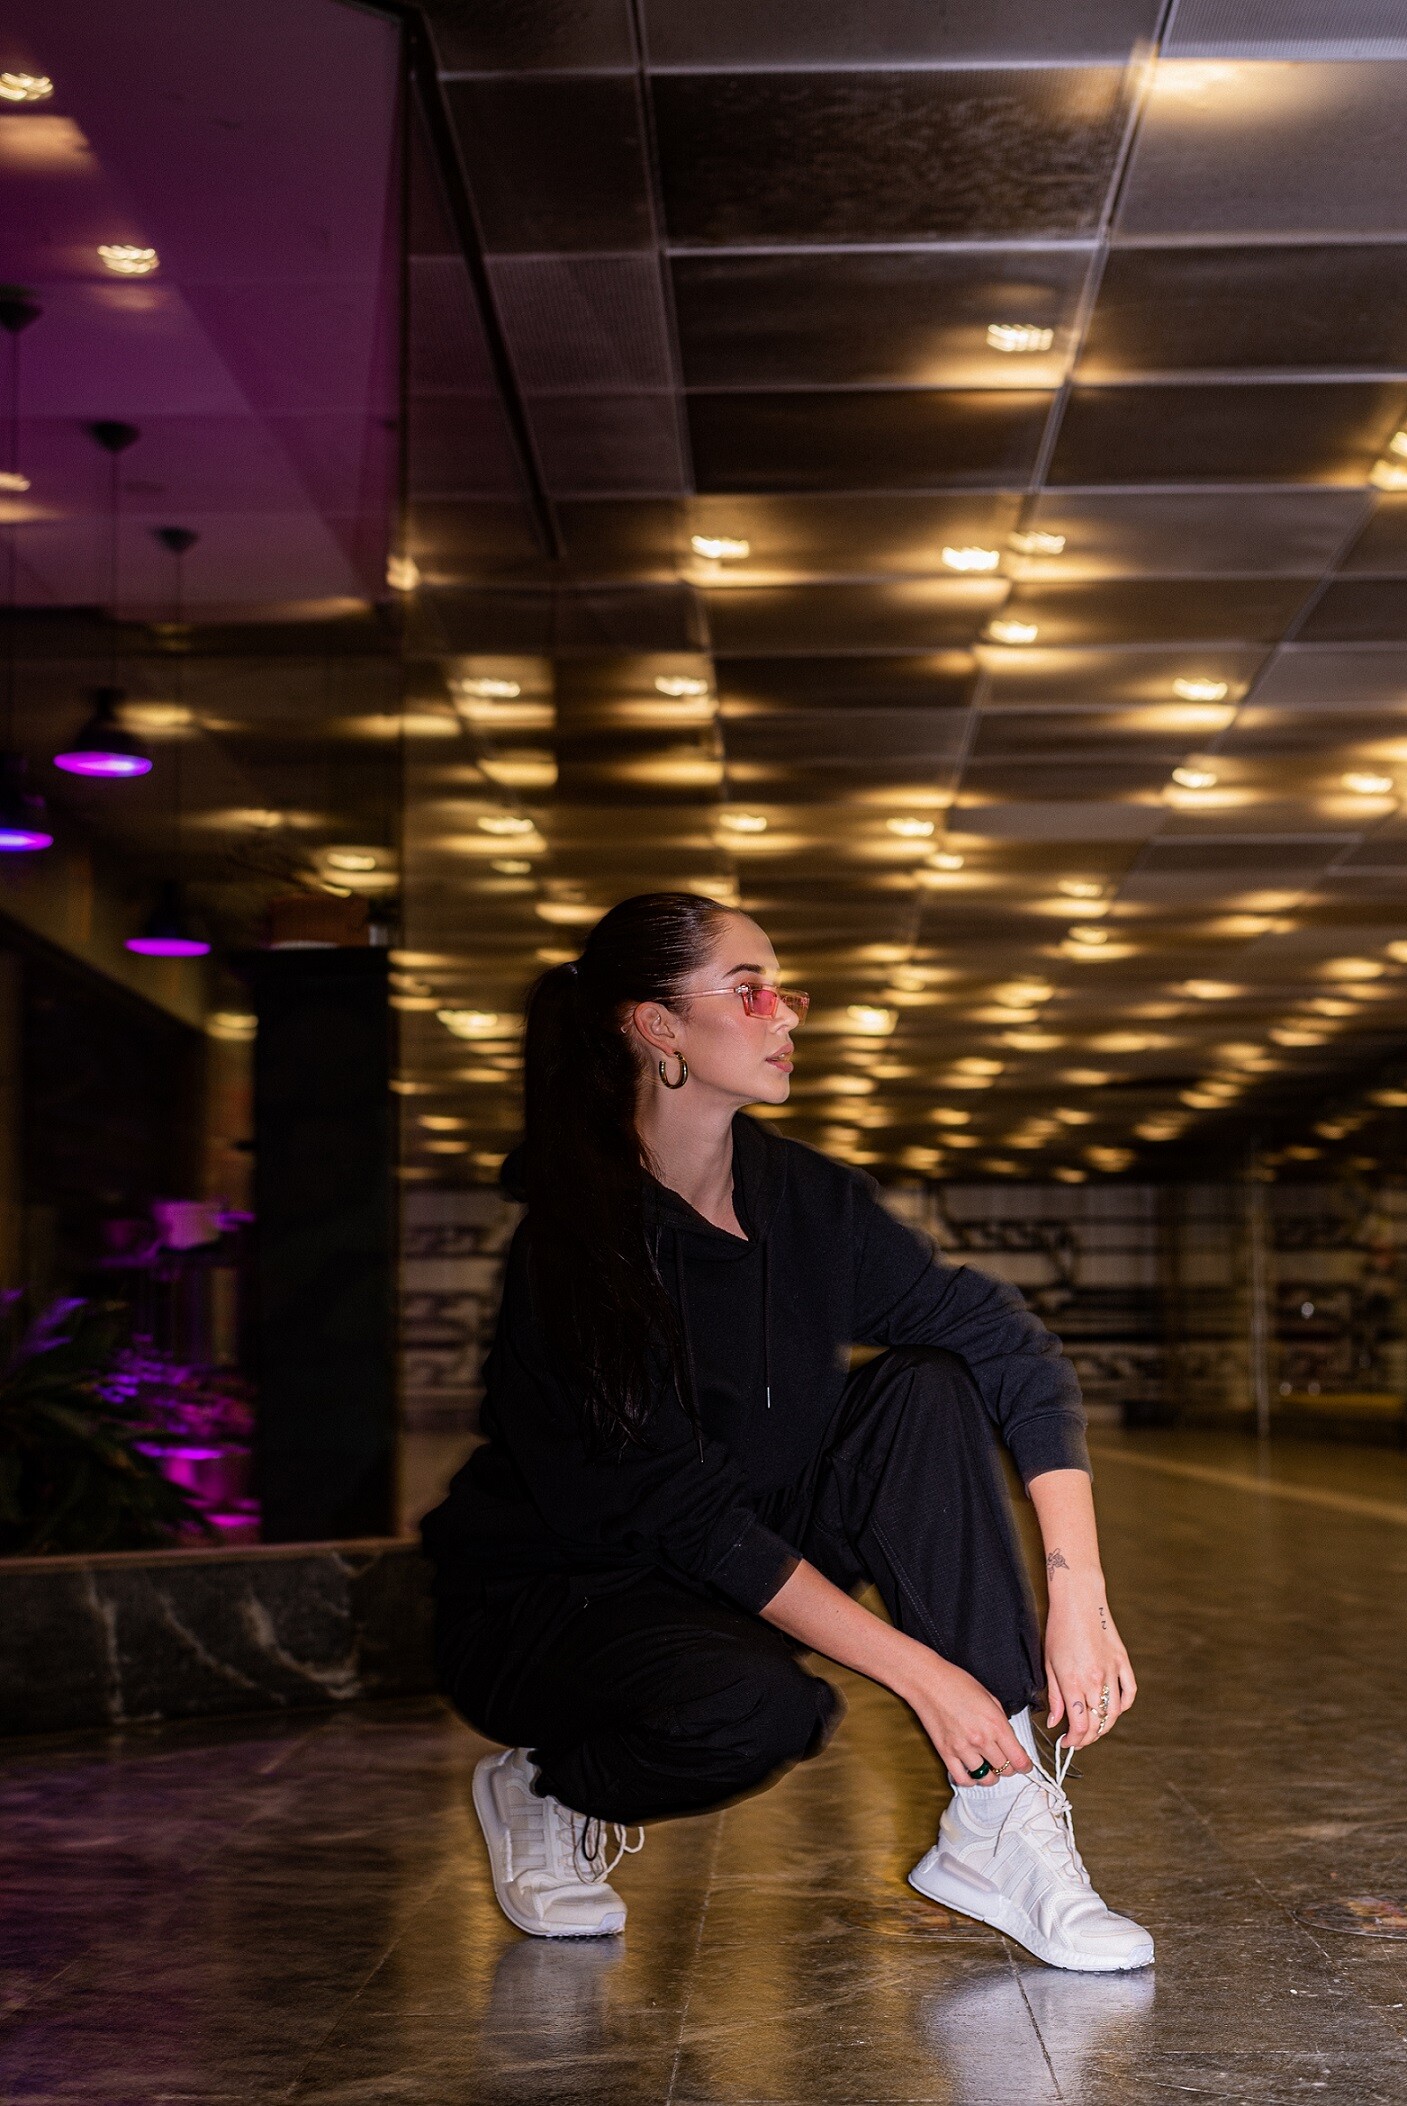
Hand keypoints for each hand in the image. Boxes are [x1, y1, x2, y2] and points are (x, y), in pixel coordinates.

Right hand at [898, 1651, 1032, 1788]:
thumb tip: (1008, 1738)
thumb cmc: (956, 1682)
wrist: (928, 1681)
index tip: (1025, 1766)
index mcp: (995, 1723)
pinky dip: (970, 1781)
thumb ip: (1000, 1720)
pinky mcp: (946, 1753)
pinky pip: (963, 1779)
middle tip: (1005, 1762)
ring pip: (986, 1778)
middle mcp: (981, 1739)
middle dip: (1009, 1767)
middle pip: (1005, 1769)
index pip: (1018, 1758)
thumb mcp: (989, 1697)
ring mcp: (963, 1748)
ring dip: (990, 1775)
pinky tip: (972, 1772)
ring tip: (988, 1767)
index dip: (1026, 1766)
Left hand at [1044, 1570, 1136, 1751]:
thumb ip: (1054, 1696)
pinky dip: (1123, 1706)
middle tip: (1079, 1739)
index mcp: (1073, 1682)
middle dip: (1088, 1738)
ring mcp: (1112, 1672)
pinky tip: (1113, 1709)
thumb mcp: (1049, 1664)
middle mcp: (1095, 1681)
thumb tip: (1055, 1721)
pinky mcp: (1123, 1662)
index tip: (1067, 1741)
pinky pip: (1129, 1692)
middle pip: (1097, 1724)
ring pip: (1114, 1713)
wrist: (1079, 1601)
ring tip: (1094, 1729)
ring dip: (1105, 1727)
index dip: (1074, 1740)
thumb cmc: (1060, 1629)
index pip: (1080, 1726)